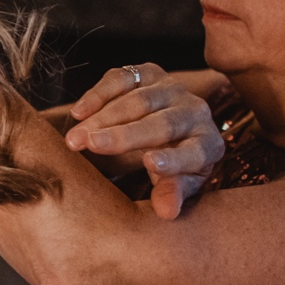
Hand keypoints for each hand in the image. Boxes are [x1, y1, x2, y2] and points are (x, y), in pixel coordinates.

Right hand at [65, 63, 225, 218]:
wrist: (162, 128)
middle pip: (163, 123)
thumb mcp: (172, 183)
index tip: (150, 164)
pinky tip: (78, 112)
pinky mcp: (148, 72)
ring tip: (76, 139)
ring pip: (138, 100)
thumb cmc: (168, 163)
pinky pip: (122, 79)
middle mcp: (196, 112)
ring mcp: (172, 89)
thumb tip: (165, 212)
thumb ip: (170, 195)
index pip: (195, 152)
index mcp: (208, 144)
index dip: (174, 159)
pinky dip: (97, 95)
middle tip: (91, 145)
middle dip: (125, 135)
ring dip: (102, 118)